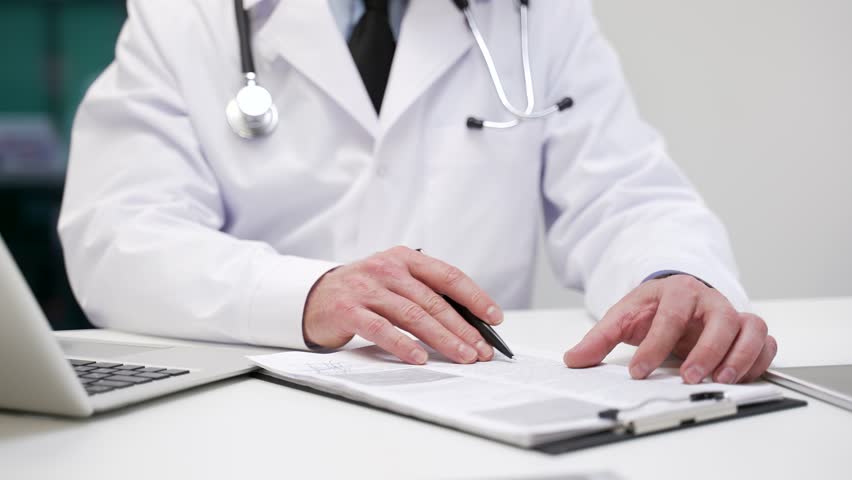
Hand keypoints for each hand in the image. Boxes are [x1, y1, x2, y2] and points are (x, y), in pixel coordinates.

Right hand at [303, 246, 502, 364]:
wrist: (314, 296)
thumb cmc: (364, 292)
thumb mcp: (395, 282)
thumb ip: (424, 294)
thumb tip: (467, 323)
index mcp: (404, 258)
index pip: (448, 276)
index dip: (474, 297)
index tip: (494, 317)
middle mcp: (387, 269)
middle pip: (434, 301)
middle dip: (463, 328)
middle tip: (481, 350)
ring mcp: (367, 288)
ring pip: (413, 315)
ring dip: (442, 339)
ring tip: (462, 356)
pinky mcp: (349, 310)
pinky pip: (382, 329)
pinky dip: (403, 344)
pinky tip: (420, 358)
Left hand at [564, 275, 776, 383]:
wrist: (675, 297)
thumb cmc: (652, 308)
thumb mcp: (623, 317)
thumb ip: (599, 339)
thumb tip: (573, 359)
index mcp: (677, 292)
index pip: (670, 316)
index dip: (655, 345)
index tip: (639, 371)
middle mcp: (709, 300)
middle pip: (720, 320)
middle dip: (707, 351)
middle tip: (689, 377)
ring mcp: (732, 314)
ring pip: (751, 328)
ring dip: (740, 356)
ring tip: (721, 380)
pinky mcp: (746, 331)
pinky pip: (766, 342)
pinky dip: (760, 360)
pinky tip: (740, 377)